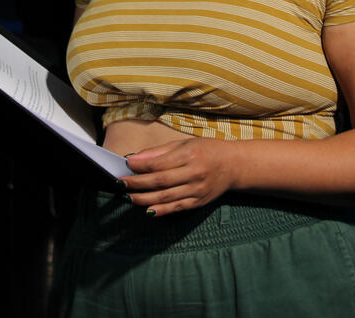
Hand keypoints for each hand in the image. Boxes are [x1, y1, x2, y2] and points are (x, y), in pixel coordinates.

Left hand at [119, 138, 239, 216]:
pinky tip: (147, 210)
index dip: (141, 165)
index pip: (160, 162)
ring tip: (129, 196)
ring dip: (144, 198)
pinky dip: (161, 210)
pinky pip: (176, 208)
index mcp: (190, 155)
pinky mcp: (198, 202)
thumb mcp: (185, 143)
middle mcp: (194, 173)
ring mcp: (197, 190)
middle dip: (138, 183)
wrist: (234, 165)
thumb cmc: (208, 150)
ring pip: (165, 197)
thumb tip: (137, 158)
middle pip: (160, 181)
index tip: (126, 164)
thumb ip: (161, 151)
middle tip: (121, 183)